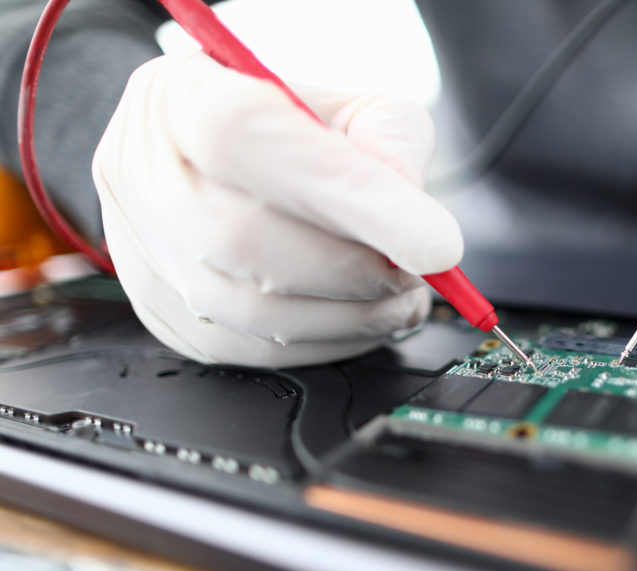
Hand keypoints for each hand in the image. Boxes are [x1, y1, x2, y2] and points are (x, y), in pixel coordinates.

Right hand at [93, 52, 461, 366]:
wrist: (203, 159)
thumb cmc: (281, 127)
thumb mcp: (347, 102)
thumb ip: (389, 138)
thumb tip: (411, 213)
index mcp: (181, 98)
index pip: (246, 138)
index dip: (350, 198)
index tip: (436, 242)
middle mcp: (145, 177)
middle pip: (246, 239)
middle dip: (358, 268)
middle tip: (418, 270)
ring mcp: (150, 257)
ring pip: (254, 310)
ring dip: (354, 314)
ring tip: (402, 294)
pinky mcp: (171, 320)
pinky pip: (258, 351)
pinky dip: (331, 341)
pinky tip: (363, 316)